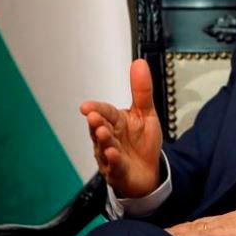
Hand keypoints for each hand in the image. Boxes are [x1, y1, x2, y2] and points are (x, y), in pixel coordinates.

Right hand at [80, 59, 162, 197]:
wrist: (149, 171)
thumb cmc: (142, 142)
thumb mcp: (146, 113)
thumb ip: (141, 90)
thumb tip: (139, 63)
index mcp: (116, 122)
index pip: (105, 112)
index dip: (97, 109)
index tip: (86, 106)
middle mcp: (109, 138)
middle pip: (100, 128)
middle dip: (96, 122)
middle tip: (93, 116)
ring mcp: (111, 156)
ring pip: (104, 147)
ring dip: (103, 140)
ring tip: (102, 132)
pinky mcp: (118, 172)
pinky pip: (115, 165)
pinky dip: (113, 159)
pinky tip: (113, 153)